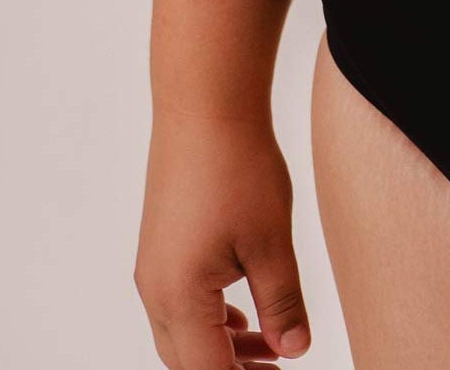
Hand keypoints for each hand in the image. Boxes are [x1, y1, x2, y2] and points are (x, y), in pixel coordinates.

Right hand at [134, 109, 310, 366]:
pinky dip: (212, 319)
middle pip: (189, 361)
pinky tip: (244, 313)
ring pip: (183, 333)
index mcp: (179, 298)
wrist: (204, 106)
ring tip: (272, 348)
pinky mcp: (162, 246)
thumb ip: (283, 304)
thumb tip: (295, 351)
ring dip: (224, 348)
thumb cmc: (238, 169)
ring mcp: (154, 268)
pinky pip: (181, 303)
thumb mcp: (272, 243)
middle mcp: (156, 291)